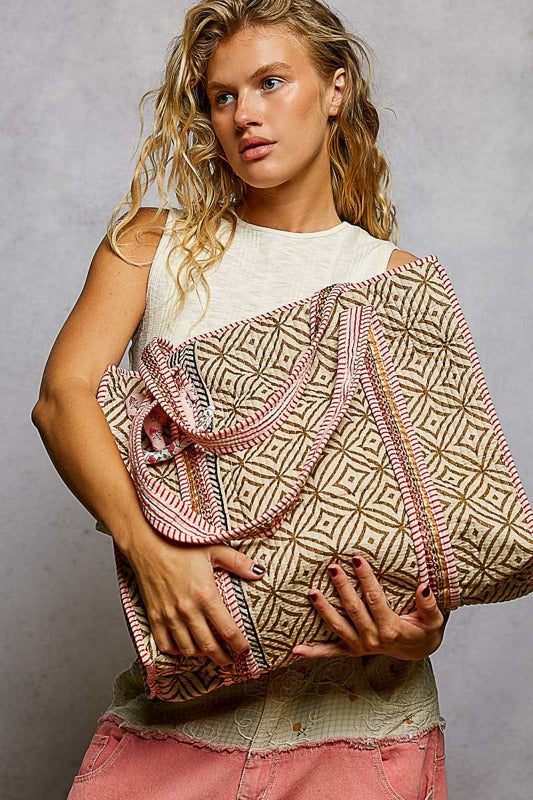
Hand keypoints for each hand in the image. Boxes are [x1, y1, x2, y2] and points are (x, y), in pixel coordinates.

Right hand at [124, 522, 266, 666]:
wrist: (147, 543)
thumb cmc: (180, 544)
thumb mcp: (214, 549)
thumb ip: (238, 563)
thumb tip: (260, 572)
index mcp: (206, 595)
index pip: (228, 630)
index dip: (239, 645)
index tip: (245, 650)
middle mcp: (188, 610)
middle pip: (209, 646)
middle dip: (222, 657)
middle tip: (230, 662)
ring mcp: (169, 615)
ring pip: (187, 648)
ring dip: (201, 655)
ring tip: (210, 654)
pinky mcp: (154, 616)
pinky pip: (165, 644)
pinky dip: (175, 651)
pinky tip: (184, 648)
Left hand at [292, 555, 447, 660]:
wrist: (417, 649)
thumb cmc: (424, 629)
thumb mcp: (434, 619)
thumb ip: (429, 604)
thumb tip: (424, 586)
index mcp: (391, 629)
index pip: (375, 599)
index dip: (366, 578)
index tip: (357, 558)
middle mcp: (373, 639)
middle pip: (353, 609)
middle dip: (342, 586)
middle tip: (332, 566)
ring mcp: (360, 646)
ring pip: (337, 626)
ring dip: (323, 609)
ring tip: (312, 591)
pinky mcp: (351, 651)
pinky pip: (330, 652)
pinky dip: (313, 652)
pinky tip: (295, 650)